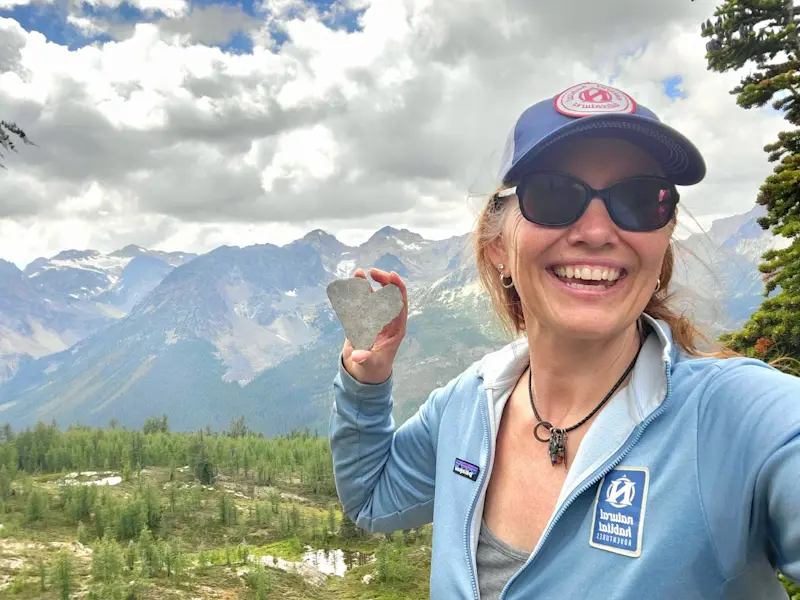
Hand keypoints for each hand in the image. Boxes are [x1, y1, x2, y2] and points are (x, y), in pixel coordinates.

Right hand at [341, 268, 407, 384]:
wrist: (363, 374)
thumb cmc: (373, 369)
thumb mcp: (371, 365)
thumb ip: (365, 358)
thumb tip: (358, 356)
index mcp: (396, 328)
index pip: (400, 303)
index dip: (397, 288)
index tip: (391, 275)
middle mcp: (386, 320)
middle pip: (388, 295)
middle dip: (383, 282)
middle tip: (372, 272)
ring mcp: (373, 319)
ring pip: (372, 297)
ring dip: (366, 284)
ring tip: (358, 273)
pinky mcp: (360, 321)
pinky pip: (358, 304)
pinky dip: (353, 294)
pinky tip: (348, 285)